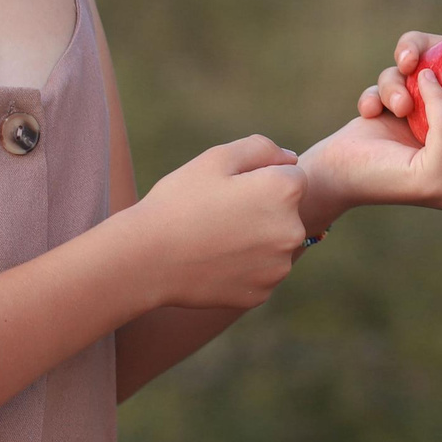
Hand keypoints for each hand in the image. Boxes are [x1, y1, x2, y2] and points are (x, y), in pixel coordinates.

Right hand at [129, 135, 308, 310]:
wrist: (147, 260)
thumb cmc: (179, 202)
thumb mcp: (216, 158)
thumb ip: (261, 148)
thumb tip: (291, 158)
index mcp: (285, 191)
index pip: (291, 175)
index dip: (258, 178)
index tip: (228, 190)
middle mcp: (293, 230)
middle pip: (286, 212)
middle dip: (262, 209)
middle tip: (218, 215)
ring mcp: (279, 266)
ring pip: (274, 244)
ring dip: (255, 239)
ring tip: (214, 239)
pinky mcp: (264, 292)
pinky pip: (260, 271)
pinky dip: (244, 267)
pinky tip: (214, 262)